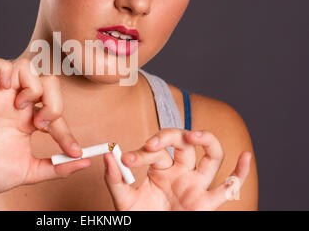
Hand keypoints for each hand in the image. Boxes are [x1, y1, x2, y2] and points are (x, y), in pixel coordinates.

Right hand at [0, 57, 90, 195]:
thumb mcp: (31, 171)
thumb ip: (58, 167)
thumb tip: (84, 161)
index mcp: (28, 119)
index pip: (56, 112)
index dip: (67, 132)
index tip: (72, 151)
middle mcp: (16, 103)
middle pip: (47, 80)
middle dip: (54, 102)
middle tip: (41, 125)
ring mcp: (0, 95)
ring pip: (26, 66)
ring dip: (32, 86)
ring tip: (22, 108)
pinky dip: (4, 70)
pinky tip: (6, 90)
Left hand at [103, 128, 251, 210]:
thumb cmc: (139, 218)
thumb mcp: (123, 200)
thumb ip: (115, 178)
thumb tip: (107, 155)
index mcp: (160, 168)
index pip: (156, 151)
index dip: (142, 152)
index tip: (126, 159)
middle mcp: (181, 172)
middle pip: (184, 144)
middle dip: (169, 137)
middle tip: (153, 143)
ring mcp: (196, 185)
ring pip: (211, 156)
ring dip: (206, 141)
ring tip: (194, 135)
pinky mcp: (206, 203)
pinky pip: (229, 188)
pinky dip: (241, 173)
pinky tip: (245, 157)